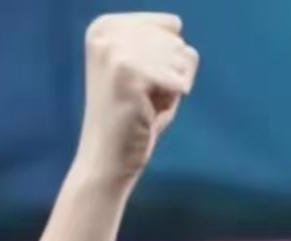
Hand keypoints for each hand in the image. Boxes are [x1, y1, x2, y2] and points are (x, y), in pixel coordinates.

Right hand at [75, 13, 198, 185]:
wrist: (107, 162)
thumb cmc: (133, 123)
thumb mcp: (155, 77)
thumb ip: (172, 51)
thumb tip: (184, 41)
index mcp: (106, 27)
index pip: (171, 27)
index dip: (169, 64)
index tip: (142, 87)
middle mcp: (106, 32)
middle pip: (177, 42)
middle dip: (171, 78)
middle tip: (142, 103)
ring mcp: (113, 50)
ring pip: (180, 58)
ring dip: (171, 90)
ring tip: (143, 109)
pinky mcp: (126, 72)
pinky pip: (177, 78)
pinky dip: (171, 101)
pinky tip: (146, 115)